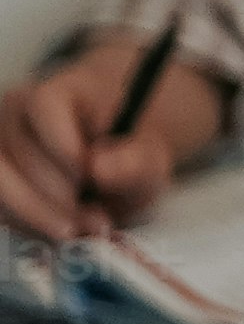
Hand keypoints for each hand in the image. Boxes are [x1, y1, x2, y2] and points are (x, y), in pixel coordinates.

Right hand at [2, 42, 229, 243]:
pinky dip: (29, 225)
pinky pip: (0, 208)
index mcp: (57, 94)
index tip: (90, 176)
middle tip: (95, 221)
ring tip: (82, 229)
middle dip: (57, 195)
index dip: (63, 144)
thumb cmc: (129, 153)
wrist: (113, 163)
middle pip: (19, 152)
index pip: (45, 106)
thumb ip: (135, 161)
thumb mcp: (149, 156)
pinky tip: (64, 230)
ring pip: (1, 184)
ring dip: (39, 215)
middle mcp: (15, 115)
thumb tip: (99, 169)